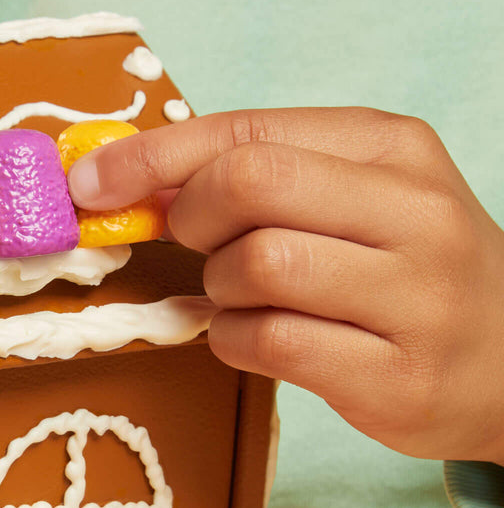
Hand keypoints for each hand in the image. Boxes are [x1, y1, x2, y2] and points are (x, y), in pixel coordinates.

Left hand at [67, 107, 503, 462]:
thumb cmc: (401, 271)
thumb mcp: (348, 199)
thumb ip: (255, 178)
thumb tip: (135, 182)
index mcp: (393, 149)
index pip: (249, 131)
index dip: (154, 156)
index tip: (91, 183)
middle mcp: (415, 213)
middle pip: (249, 184)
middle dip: (192, 217)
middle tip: (197, 243)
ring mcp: (415, 297)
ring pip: (255, 266)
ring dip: (219, 288)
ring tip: (245, 297)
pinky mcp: (396, 376)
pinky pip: (267, 342)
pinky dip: (233, 340)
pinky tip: (254, 337)